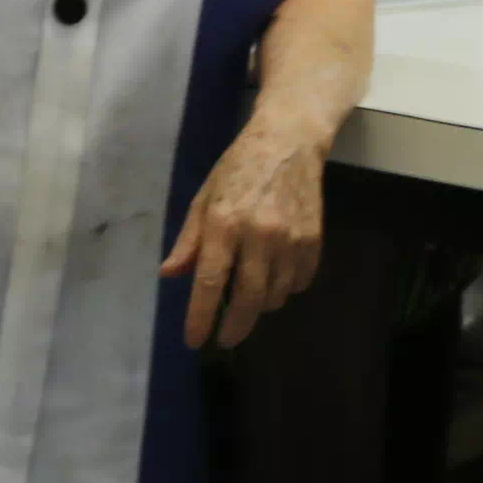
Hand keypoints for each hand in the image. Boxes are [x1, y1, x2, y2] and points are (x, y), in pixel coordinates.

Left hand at [161, 132, 326, 349]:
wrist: (288, 141)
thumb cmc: (238, 168)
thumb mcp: (204, 198)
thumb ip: (189, 240)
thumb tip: (169, 275)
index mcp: (224, 223)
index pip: (210, 283)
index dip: (201, 318)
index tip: (194, 341)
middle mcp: (258, 234)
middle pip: (248, 299)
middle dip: (235, 327)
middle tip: (225, 339)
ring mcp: (290, 238)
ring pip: (275, 295)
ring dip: (259, 306)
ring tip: (249, 299)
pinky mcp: (313, 239)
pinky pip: (298, 283)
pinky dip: (285, 289)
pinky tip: (275, 278)